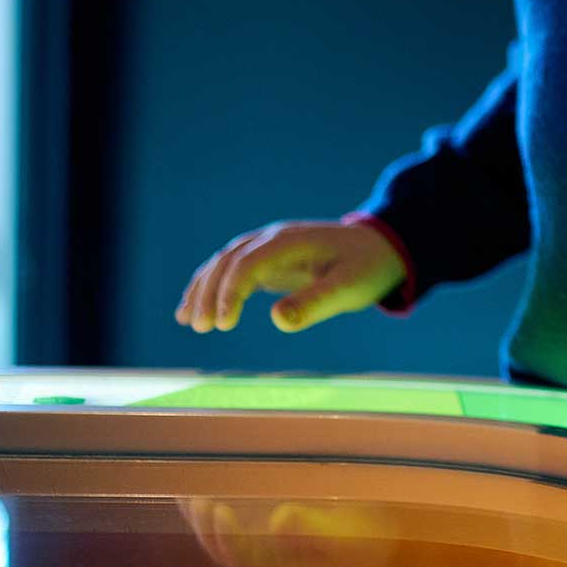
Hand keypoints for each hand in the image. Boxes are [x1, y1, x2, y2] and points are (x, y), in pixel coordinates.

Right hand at [174, 218, 403, 333]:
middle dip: (210, 292)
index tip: (223, 325)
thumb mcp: (348, 289)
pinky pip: (232, 270)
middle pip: (229, 260)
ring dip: (204, 289)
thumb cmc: (366, 268)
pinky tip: (192, 310)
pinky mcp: (269, 260)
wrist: (380, 247)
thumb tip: (277, 320)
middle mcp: (274, 239)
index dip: (230, 291)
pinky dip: (211, 288)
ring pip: (224, 262)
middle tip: (200, 327)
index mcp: (291, 242)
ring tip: (187, 321)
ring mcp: (269, 247)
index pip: (248, 262)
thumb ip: (314, 303)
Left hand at [176, 496, 398, 566]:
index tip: (217, 509)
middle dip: (203, 524)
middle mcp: (262, 555)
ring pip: (218, 529)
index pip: (240, 558)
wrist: (379, 537)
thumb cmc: (366, 539)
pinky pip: (229, 509)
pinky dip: (213, 492)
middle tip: (194, 496)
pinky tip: (204, 470)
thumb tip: (279, 519)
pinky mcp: (261, 518)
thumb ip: (315, 533)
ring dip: (197, 510)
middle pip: (220, 545)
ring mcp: (259, 538)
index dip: (224, 536)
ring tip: (184, 481)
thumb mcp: (348, 539)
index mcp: (279, 566)